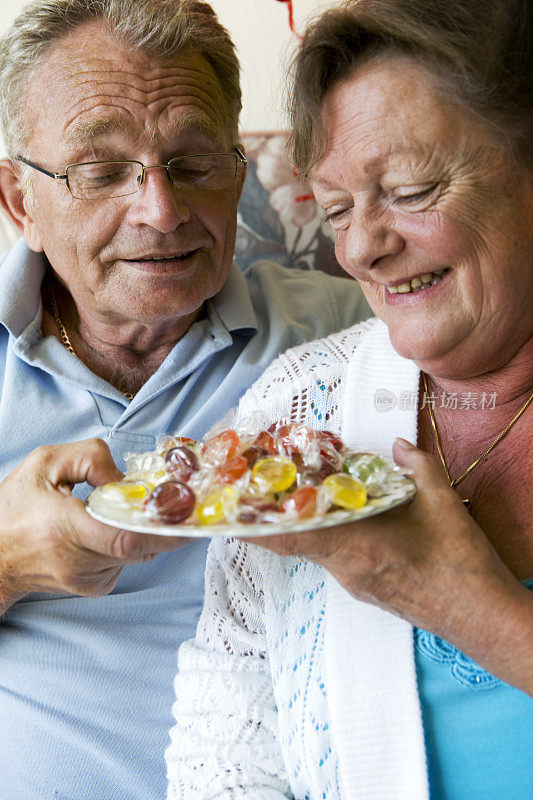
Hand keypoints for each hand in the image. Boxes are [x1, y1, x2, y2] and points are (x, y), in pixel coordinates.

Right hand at [0, 439, 189, 609]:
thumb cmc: (15, 507)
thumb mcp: (45, 463)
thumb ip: (91, 457)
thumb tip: (127, 478)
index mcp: (64, 529)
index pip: (125, 539)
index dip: (164, 530)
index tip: (190, 516)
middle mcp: (79, 563)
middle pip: (142, 546)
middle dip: (164, 523)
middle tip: (178, 501)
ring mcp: (89, 581)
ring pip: (140, 553)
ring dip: (146, 530)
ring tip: (131, 510)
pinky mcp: (95, 588)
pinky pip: (130, 562)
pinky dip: (132, 543)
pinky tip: (111, 529)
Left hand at [240, 439, 532, 691]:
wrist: (479, 616)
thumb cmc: (460, 565)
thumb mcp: (443, 504)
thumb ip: (416, 467)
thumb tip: (398, 447)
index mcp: (358, 547)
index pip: (293, 537)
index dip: (256, 526)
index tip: (227, 513)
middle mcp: (346, 569)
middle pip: (295, 541)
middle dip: (273, 517)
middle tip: (256, 490)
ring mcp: (353, 582)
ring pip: (313, 549)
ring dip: (300, 525)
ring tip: (291, 495)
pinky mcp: (364, 588)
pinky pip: (332, 557)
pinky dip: (324, 536)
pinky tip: (335, 516)